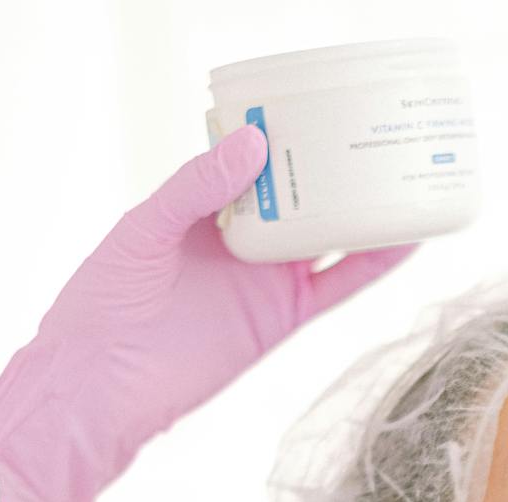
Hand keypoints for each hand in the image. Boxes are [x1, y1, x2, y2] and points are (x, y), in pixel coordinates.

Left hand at [0, 123, 417, 501]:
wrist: (102, 388)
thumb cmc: (101, 304)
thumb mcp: (144, 229)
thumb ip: (196, 188)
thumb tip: (254, 147)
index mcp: (199, 209)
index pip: (251, 162)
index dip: (283, 136)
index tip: (316, 106)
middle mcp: (239, 240)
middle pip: (298, 195)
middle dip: (333, 167)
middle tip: (373, 133)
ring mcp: (265, 279)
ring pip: (327, 237)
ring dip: (365, 211)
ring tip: (405, 178)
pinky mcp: (282, 318)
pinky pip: (336, 287)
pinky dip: (372, 265)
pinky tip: (406, 240)